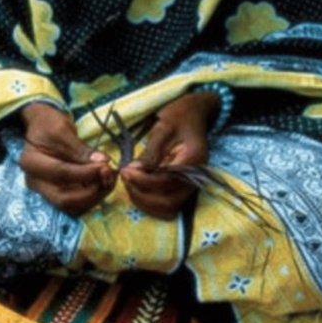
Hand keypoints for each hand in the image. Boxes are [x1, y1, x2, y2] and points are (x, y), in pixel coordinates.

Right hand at [18, 102, 115, 215]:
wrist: (41, 127)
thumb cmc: (49, 124)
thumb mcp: (63, 130)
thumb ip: (81, 149)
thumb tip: (103, 162)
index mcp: (31, 162)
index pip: (61, 173)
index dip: (86, 172)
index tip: (106, 165)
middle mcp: (34, 182)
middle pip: (64, 199)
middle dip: (91, 192)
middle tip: (109, 177)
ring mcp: (44, 191)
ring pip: (72, 206)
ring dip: (94, 197)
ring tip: (109, 179)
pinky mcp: (56, 194)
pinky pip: (76, 204)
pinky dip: (92, 198)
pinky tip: (103, 184)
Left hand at [119, 91, 218, 218]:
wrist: (194, 115)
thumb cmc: (179, 116)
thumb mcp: (163, 127)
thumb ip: (150, 151)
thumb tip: (134, 171)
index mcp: (193, 160)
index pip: (166, 181)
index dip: (143, 180)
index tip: (125, 171)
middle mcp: (196, 177)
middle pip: (168, 201)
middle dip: (142, 194)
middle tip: (125, 178)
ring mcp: (191, 185)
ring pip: (168, 207)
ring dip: (145, 201)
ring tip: (129, 183)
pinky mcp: (183, 188)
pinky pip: (168, 204)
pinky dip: (151, 202)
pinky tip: (137, 188)